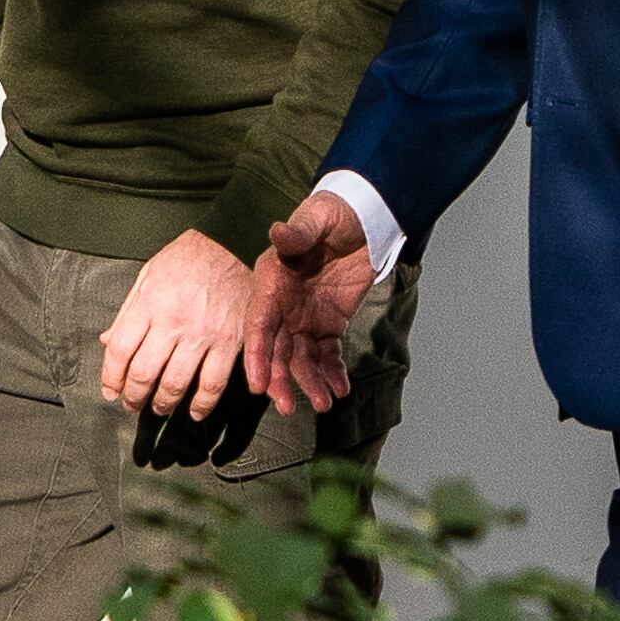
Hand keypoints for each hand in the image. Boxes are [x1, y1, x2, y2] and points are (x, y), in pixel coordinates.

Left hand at [98, 230, 253, 415]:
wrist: (231, 242)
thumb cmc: (187, 257)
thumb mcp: (149, 275)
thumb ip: (127, 312)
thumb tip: (105, 341)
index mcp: (149, 303)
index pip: (119, 350)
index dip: (110, 377)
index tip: (110, 390)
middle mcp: (173, 321)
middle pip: (144, 373)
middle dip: (134, 396)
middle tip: (132, 404)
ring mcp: (202, 333)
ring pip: (175, 384)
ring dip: (163, 404)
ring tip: (159, 407)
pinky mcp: (229, 341)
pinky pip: (212, 384)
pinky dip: (201, 405)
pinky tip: (193, 411)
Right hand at [240, 192, 374, 415]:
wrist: (363, 218)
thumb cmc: (331, 214)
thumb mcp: (315, 219)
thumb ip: (297, 233)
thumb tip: (277, 231)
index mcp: (272, 282)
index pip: (259, 324)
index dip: (256, 354)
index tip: (257, 384)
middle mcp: (284, 305)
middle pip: (276, 349)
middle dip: (280, 379)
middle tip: (288, 407)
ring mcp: (306, 317)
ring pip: (301, 358)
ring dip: (309, 382)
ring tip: (324, 403)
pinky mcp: (330, 323)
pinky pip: (328, 354)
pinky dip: (333, 372)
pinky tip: (341, 389)